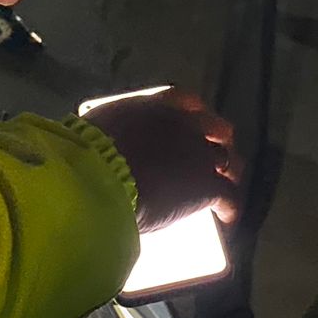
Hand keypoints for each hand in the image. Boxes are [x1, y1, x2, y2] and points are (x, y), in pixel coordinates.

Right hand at [81, 87, 239, 230]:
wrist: (100, 177)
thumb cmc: (87, 154)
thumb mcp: (100, 130)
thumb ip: (112, 132)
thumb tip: (104, 145)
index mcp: (155, 106)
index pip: (185, 101)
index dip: (193, 114)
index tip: (192, 123)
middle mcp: (184, 124)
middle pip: (216, 128)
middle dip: (217, 141)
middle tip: (210, 156)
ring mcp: (200, 154)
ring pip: (228, 161)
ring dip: (227, 172)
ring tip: (223, 185)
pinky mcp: (208, 185)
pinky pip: (230, 197)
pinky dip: (230, 207)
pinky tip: (227, 217)